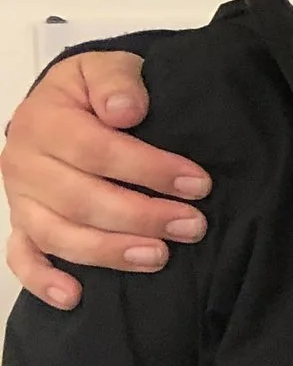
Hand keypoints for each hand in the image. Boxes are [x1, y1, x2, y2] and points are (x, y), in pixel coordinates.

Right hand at [2, 50, 205, 309]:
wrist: (69, 104)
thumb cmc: (98, 91)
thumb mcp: (109, 68)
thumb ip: (118, 80)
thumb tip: (124, 108)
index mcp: (44, 121)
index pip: (96, 150)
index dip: (149, 169)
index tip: (198, 184)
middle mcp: (24, 163)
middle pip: (81, 199)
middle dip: (142, 216)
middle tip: (193, 226)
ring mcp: (21, 199)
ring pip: (58, 234)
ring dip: (109, 251)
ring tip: (159, 257)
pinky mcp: (23, 225)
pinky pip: (23, 258)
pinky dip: (43, 280)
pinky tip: (75, 297)